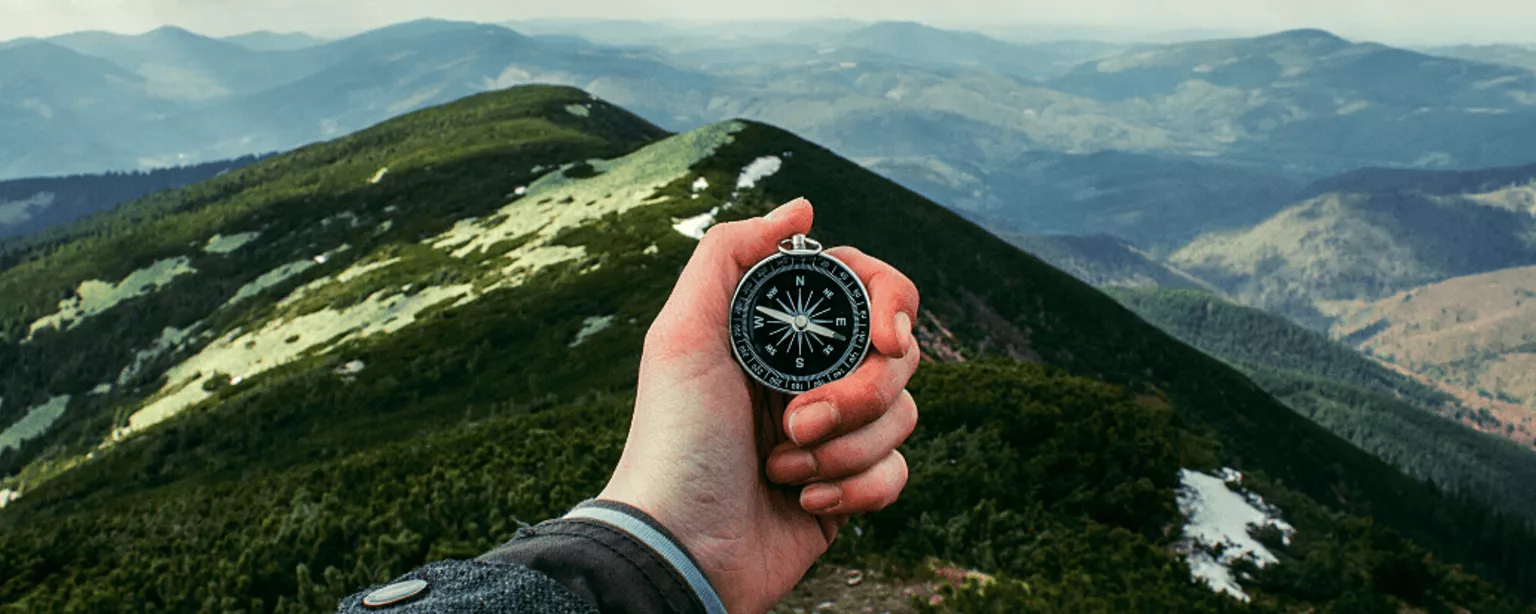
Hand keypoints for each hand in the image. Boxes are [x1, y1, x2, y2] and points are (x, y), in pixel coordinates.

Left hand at [598, 197, 920, 611]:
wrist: (680, 547)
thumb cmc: (674, 440)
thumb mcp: (682, 335)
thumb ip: (731, 254)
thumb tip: (803, 207)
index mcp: (780, 332)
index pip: (869, 291)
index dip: (892, 306)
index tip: (886, 339)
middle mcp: (813, 375)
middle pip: (899, 356)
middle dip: (857, 395)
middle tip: (797, 422)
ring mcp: (835, 433)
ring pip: (904, 416)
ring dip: (845, 449)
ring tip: (783, 468)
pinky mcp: (849, 488)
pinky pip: (898, 473)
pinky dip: (858, 489)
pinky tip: (804, 501)